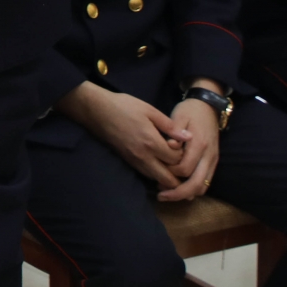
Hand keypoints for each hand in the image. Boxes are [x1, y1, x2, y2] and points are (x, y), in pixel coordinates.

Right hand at [55, 83, 187, 190]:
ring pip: (156, 180)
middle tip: (183, 166)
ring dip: (166, 177)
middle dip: (178, 177)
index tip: (183, 146)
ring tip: (172, 166)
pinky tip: (159, 164)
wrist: (97, 110)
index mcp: (152, 142)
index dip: (184, 155)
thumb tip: (189, 137)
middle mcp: (144, 157)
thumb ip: (170, 126)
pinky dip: (155, 173)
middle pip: (167, 179)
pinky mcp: (128, 161)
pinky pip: (146, 174)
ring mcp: (134, 161)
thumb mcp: (150, 110)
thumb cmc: (124, 106)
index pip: (176, 160)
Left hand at [160, 86, 223, 201]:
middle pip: (196, 184)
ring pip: (203, 186)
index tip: (157, 172)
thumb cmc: (190, 111)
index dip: (170, 173)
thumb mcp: (179, 116)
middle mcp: (209, 156)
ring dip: (186, 194)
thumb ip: (174, 131)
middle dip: (178, 193)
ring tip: (167, 195)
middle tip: (160, 196)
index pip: (185, 168)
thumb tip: (170, 146)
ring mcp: (213, 161)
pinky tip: (179, 190)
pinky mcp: (213, 163)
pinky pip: (205, 182)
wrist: (208, 106)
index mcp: (199, 144)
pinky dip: (193, 189)